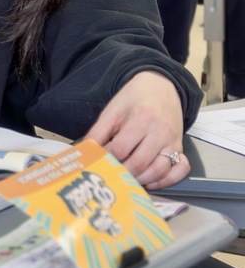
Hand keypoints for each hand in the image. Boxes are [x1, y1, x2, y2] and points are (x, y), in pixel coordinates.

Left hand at [85, 71, 189, 188]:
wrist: (160, 87)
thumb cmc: (133, 99)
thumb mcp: (113, 110)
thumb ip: (98, 131)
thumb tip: (87, 151)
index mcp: (141, 119)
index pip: (120, 149)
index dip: (107, 158)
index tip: (100, 161)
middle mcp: (160, 132)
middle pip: (139, 163)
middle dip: (122, 172)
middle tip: (112, 173)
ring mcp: (173, 141)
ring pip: (159, 171)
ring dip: (142, 180)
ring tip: (128, 177)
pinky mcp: (181, 148)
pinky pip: (180, 170)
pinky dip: (167, 180)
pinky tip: (151, 179)